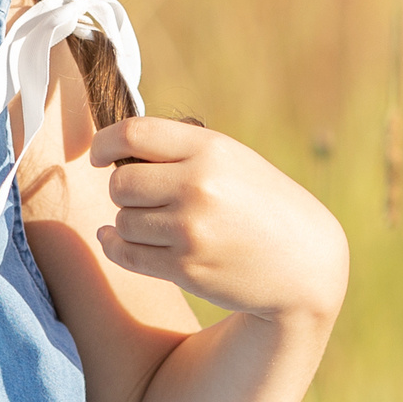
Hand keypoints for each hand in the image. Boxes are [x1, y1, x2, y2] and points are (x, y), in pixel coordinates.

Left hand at [91, 117, 347, 326]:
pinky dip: (116, 246)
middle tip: (142, 198)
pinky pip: (126, 253)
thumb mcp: (232, 160)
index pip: (134, 133)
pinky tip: (118, 240)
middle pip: (121, 182)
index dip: (104, 143)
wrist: (304, 262)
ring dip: (130, 222)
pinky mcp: (185, 268)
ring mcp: (191, 229)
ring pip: (122, 220)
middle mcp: (199, 185)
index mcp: (210, 149)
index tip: (98, 155)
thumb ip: (179, 149)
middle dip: (123, 191)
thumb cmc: (260, 204)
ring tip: (159, 223)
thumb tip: (113, 148)